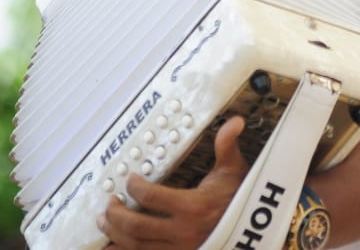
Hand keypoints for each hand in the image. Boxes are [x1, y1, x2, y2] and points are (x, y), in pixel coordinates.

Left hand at [99, 116, 248, 248]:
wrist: (254, 230)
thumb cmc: (241, 200)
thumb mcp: (234, 171)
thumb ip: (227, 146)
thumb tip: (234, 121)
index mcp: (193, 207)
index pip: (151, 197)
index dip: (134, 187)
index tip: (129, 179)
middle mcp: (183, 232)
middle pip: (136, 225)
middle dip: (116, 214)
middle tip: (109, 203)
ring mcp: (179, 249)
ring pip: (136, 246)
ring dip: (115, 234)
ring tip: (106, 222)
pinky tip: (112, 246)